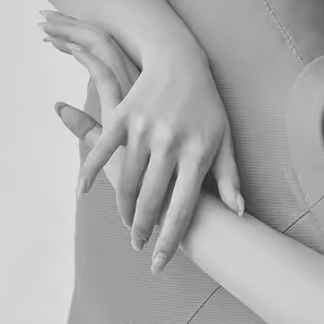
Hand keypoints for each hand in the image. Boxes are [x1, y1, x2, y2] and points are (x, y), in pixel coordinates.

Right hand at [41, 12, 243, 268]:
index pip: (182, 209)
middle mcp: (170, 144)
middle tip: (138, 245)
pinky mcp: (122, 116)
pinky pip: (101, 151)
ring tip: (127, 223)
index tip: (159, 263)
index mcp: (198, 153)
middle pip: (151, 202)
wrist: (180, 60)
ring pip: (127, 182)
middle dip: (142, 230)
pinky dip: (89, 173)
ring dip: (123, 209)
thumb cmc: (208, 105)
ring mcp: (143, 129)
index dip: (170, 241)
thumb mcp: (224, 138)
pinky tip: (85, 193)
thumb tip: (238, 213)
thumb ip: (229, 177)